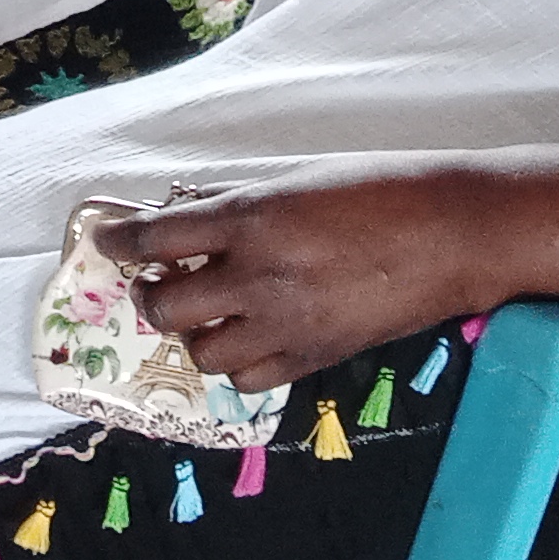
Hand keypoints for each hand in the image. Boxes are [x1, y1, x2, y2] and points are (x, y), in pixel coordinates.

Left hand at [93, 175, 494, 387]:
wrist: (452, 233)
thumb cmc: (379, 189)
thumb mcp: (296, 180)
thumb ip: (237, 205)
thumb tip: (187, 214)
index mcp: (252, 218)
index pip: (157, 237)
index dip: (120, 241)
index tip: (107, 240)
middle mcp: (259, 276)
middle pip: (166, 304)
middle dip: (151, 293)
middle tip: (161, 280)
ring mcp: (287, 324)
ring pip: (201, 352)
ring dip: (194, 331)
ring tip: (209, 311)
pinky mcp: (315, 357)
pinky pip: (249, 379)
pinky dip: (238, 362)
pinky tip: (249, 337)